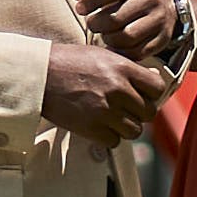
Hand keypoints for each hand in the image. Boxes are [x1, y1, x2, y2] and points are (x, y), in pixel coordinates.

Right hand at [38, 43, 173, 146]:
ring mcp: (104, 110)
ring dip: (126, 127)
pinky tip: (99, 125)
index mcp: (122, 68)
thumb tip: (154, 80)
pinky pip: (114, 141)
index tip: (144, 96)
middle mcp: (117, 89)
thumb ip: (129, 67)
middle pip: (148, 112)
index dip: (152, 94)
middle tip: (127, 109)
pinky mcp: (91, 128)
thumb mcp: (103, 54)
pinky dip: (108, 137)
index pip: (157, 88)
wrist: (39, 75)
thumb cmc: (68, 62)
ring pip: (134, 131)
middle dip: (139, 113)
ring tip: (113, 118)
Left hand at [67, 0, 193, 67]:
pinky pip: (138, 52)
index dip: (92, 0)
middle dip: (98, 24)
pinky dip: (122, 52)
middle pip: (117, 17)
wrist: (165, 4)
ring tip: (104, 34)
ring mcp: (160, 19)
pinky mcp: (163, 38)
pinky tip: (114, 46)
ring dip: (109, 39)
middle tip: (92, 24)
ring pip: (128, 36)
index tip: (80, 9)